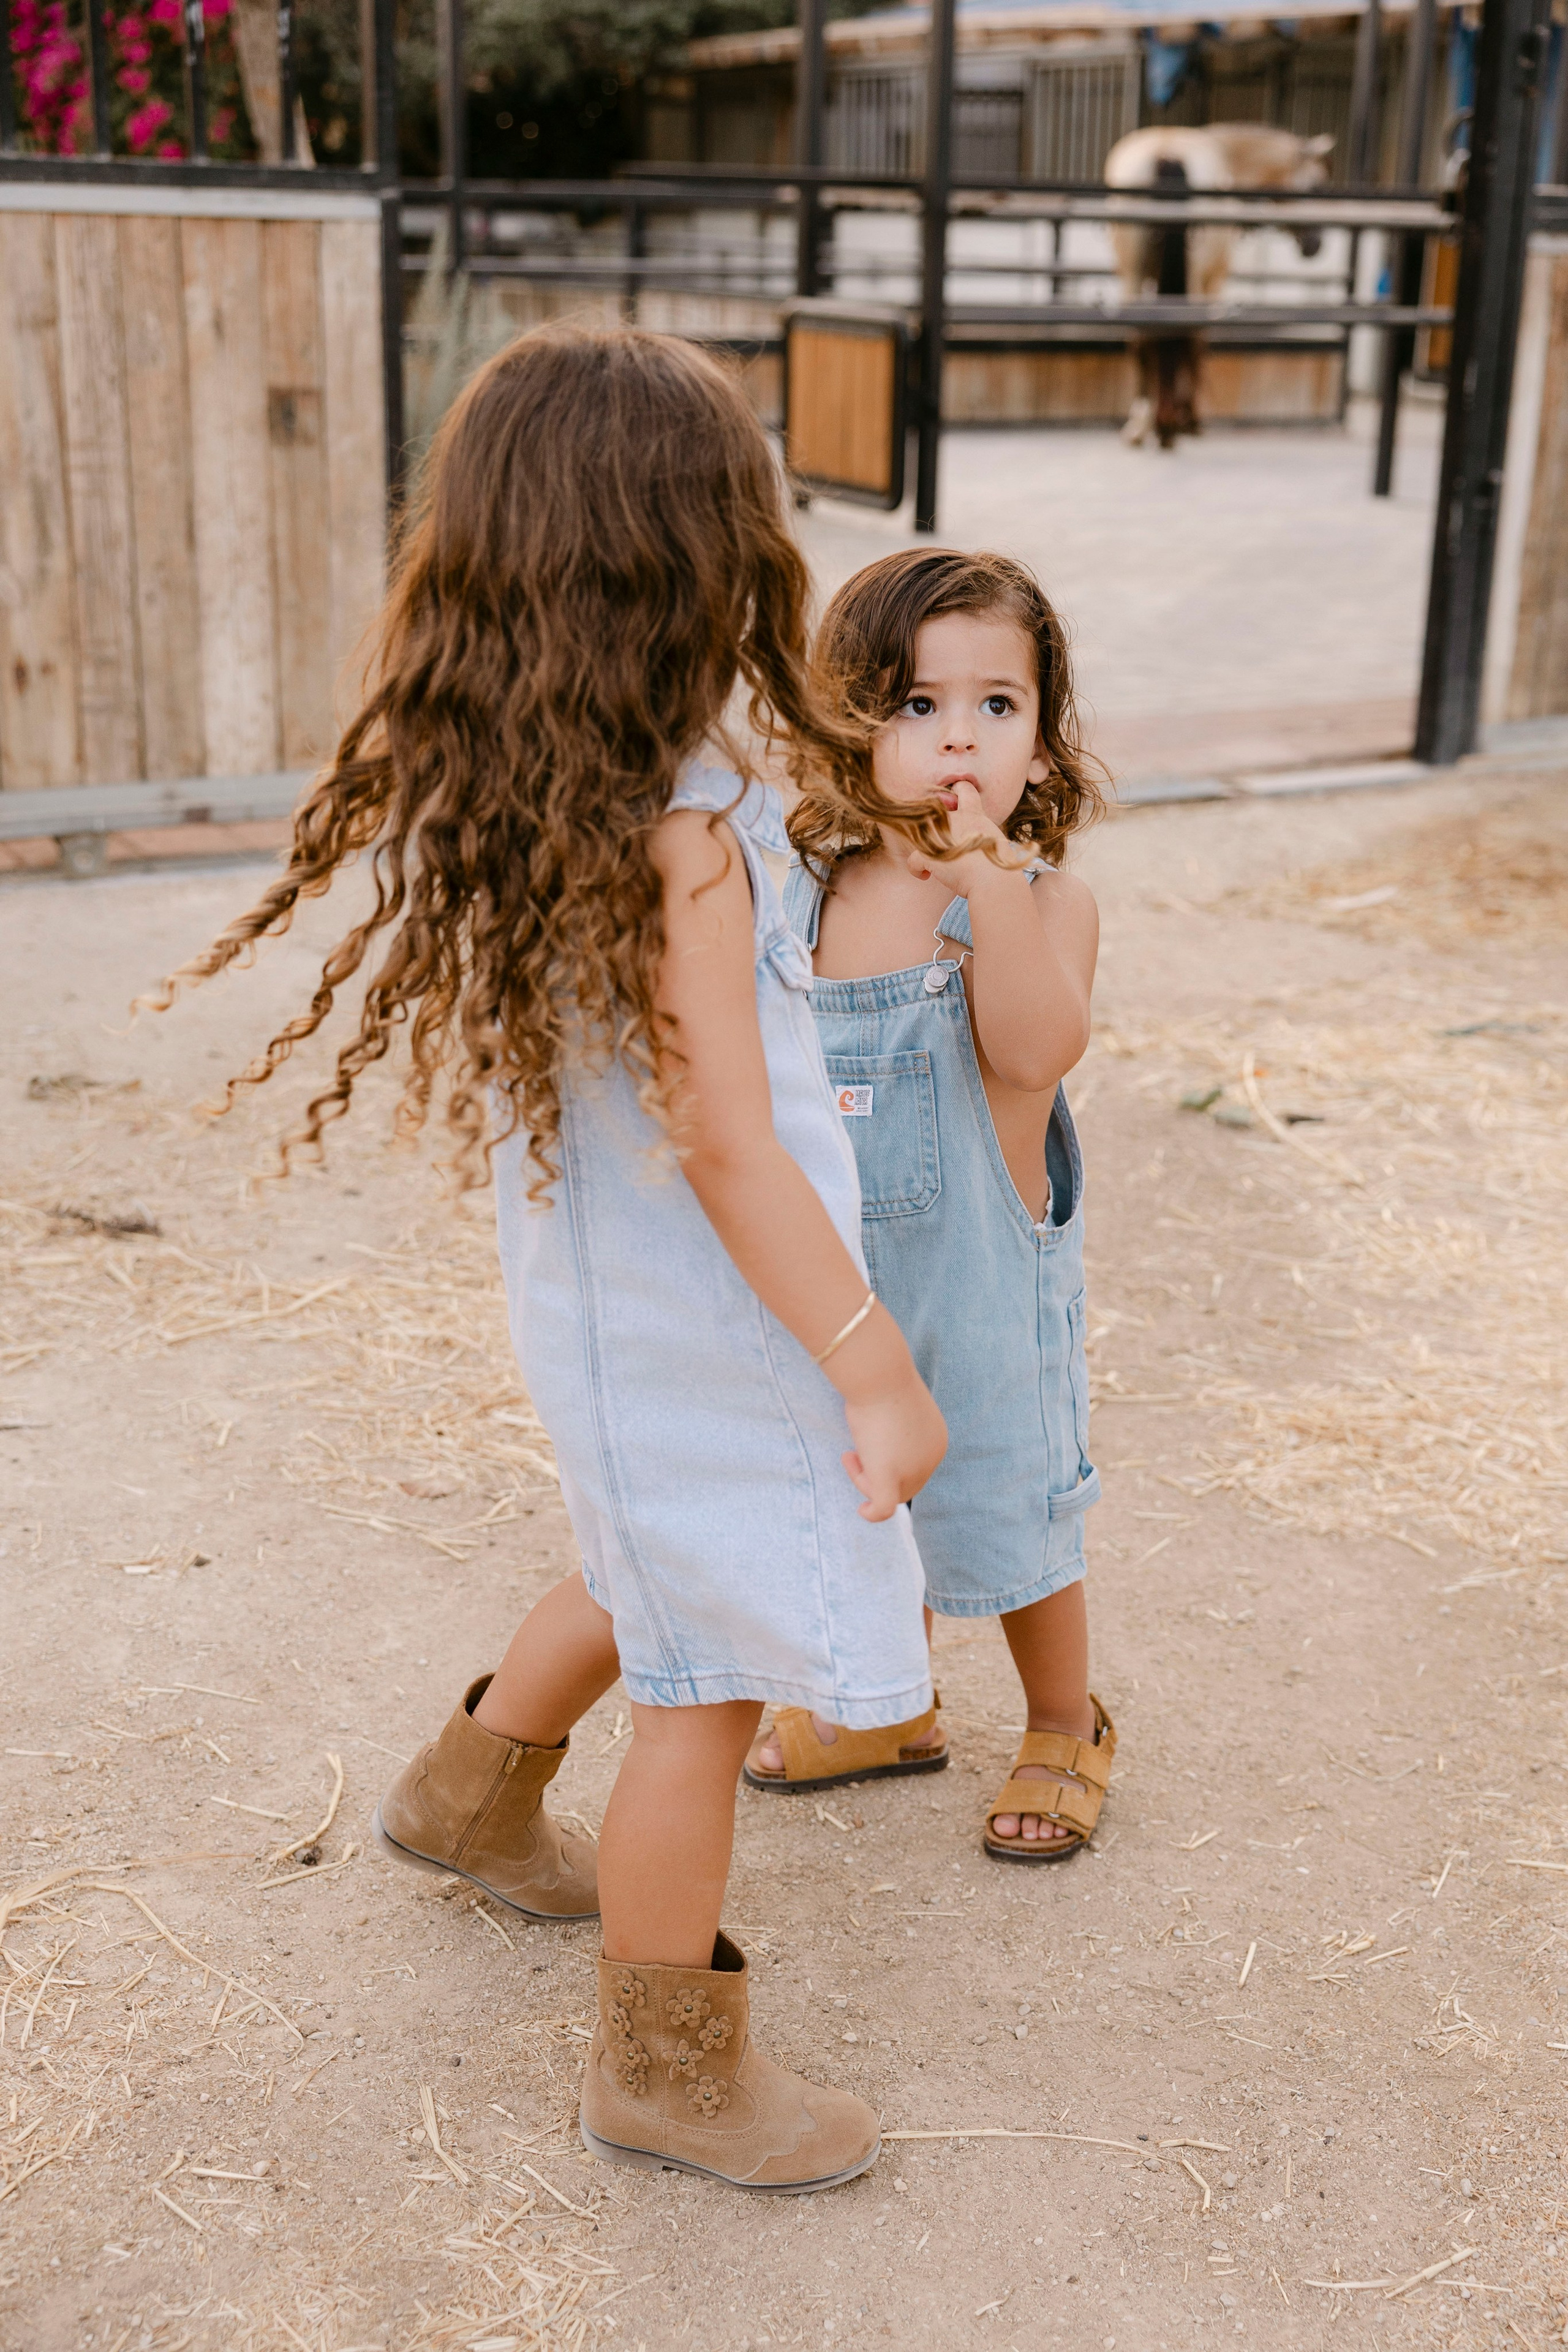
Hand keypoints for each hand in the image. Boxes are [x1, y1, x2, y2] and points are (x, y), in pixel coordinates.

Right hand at [841, 1366, 947, 1522]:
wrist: (878, 1375)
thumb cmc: (881, 1383)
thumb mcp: (894, 1406)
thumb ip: (894, 1426)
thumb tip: (880, 1436)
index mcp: (937, 1441)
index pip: (915, 1468)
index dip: (889, 1462)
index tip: (865, 1444)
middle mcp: (931, 1459)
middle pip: (905, 1485)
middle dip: (876, 1473)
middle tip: (852, 1454)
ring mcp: (913, 1470)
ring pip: (890, 1495)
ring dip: (865, 1481)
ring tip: (849, 1456)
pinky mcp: (890, 1477)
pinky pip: (883, 1509)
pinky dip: (873, 1514)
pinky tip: (862, 1511)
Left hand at [904, 779, 1031, 897]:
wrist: (993, 881)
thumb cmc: (999, 867)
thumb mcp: (996, 842)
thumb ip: (982, 835)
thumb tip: (976, 844)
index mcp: (974, 815)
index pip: (964, 789)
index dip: (958, 791)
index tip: (954, 803)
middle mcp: (956, 820)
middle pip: (937, 818)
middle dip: (938, 833)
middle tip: (948, 851)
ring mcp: (940, 835)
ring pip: (922, 838)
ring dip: (928, 850)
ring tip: (939, 865)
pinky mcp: (929, 854)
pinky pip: (913, 860)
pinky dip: (916, 869)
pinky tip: (925, 876)